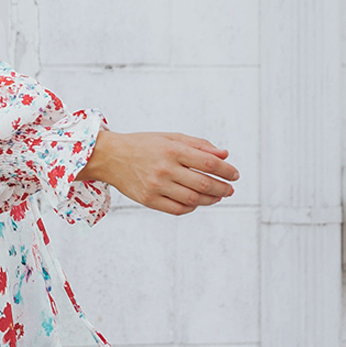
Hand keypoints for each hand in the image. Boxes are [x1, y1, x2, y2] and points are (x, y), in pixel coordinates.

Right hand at [78, 127, 239, 214]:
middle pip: (204, 183)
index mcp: (172, 149)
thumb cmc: (143, 145)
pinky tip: (197, 202)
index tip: (235, 174)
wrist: (110, 157)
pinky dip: (192, 207)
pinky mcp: (148, 200)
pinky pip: (177, 209)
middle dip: (222, 187)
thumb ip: (198, 145)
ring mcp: (156, 186)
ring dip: (210, 199)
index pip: (208, 162)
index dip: (226, 170)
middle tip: (230, 189)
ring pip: (193, 198)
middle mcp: (165, 168)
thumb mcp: (170, 137)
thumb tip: (224, 155)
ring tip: (218, 196)